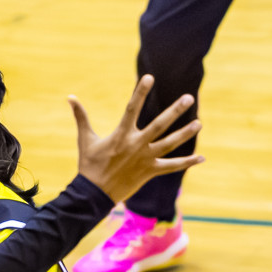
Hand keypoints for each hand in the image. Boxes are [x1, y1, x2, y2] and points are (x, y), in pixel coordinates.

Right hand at [69, 76, 202, 202]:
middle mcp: (136, 145)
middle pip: (160, 124)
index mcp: (121, 134)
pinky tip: (201, 158)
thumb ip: (81, 117)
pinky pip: (171, 167)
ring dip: (185, 134)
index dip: (140, 92)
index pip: (133, 108)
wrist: (93, 194)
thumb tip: (70, 97)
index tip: (150, 77)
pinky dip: (186, 162)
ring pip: (169, 144)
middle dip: (175, 111)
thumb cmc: (89, 165)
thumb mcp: (85, 139)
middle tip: (189, 98)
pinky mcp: (150, 172)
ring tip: (199, 123)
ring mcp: (145, 159)